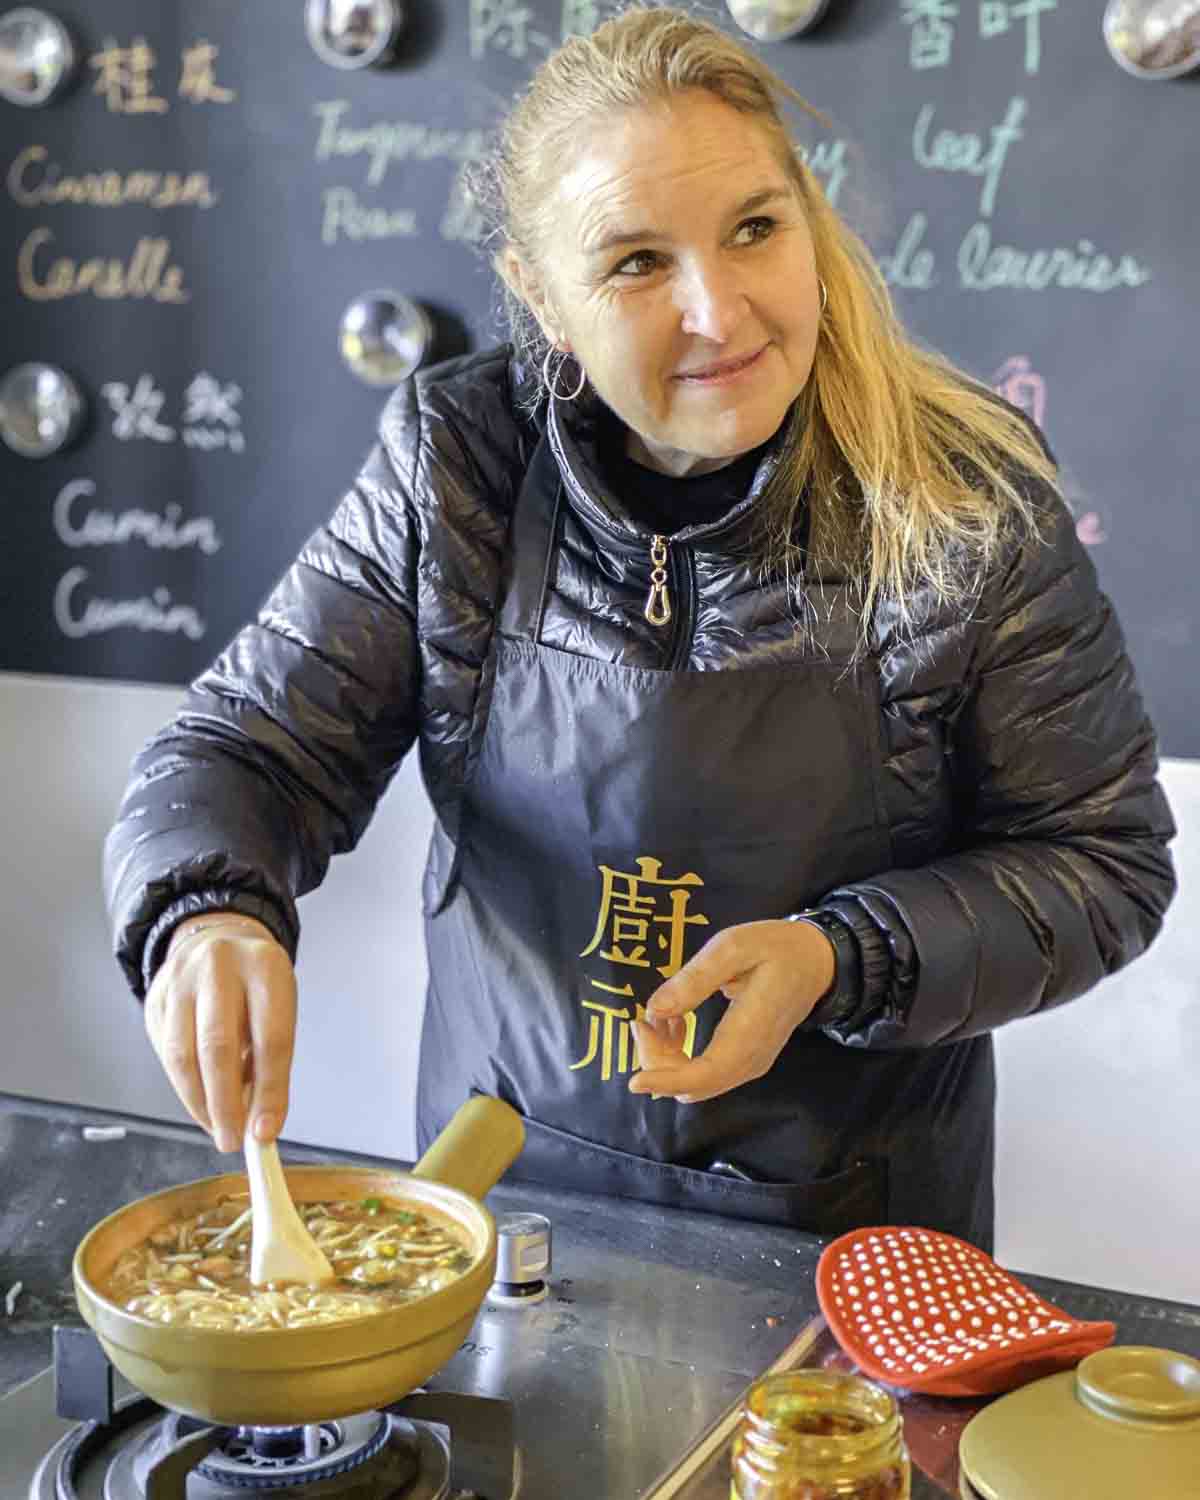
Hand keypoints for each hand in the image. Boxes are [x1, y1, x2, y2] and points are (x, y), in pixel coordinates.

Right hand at [144, 914, 296, 1152]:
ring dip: (199, 1102)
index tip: (265, 1131)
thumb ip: (271, 1060)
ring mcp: (180, 981)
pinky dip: (184, 1086)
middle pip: (217, 1047)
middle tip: (232, 1140)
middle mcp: (218, 967)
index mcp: (264, 966)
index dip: (269, 1091)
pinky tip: (200, 1100)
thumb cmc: (256, 984)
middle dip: (224, 1104)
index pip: (270, 1038)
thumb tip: (259, 1122)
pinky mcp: (154, 999)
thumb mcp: (279, 1006)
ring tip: (217, 1127)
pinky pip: (165, 1054)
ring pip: (182, 1055)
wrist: (217, 938)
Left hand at [627, 919, 834, 1103]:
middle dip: (658, 1061)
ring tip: (656, 1019)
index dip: (668, 1080)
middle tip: (641, 1021)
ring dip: (666, 1060)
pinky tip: (673, 1024)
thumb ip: (695, 978)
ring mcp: (750, 1064)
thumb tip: (654, 1010)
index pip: (707, 1073)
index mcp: (751, 1030)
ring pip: (696, 1083)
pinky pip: (705, 1073)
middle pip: (694, 1084)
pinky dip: (679, 1058)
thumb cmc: (775, 948)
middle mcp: (752, 1058)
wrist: (816, 962)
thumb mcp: (733, 947)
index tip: (634, 1080)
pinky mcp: (744, 1061)